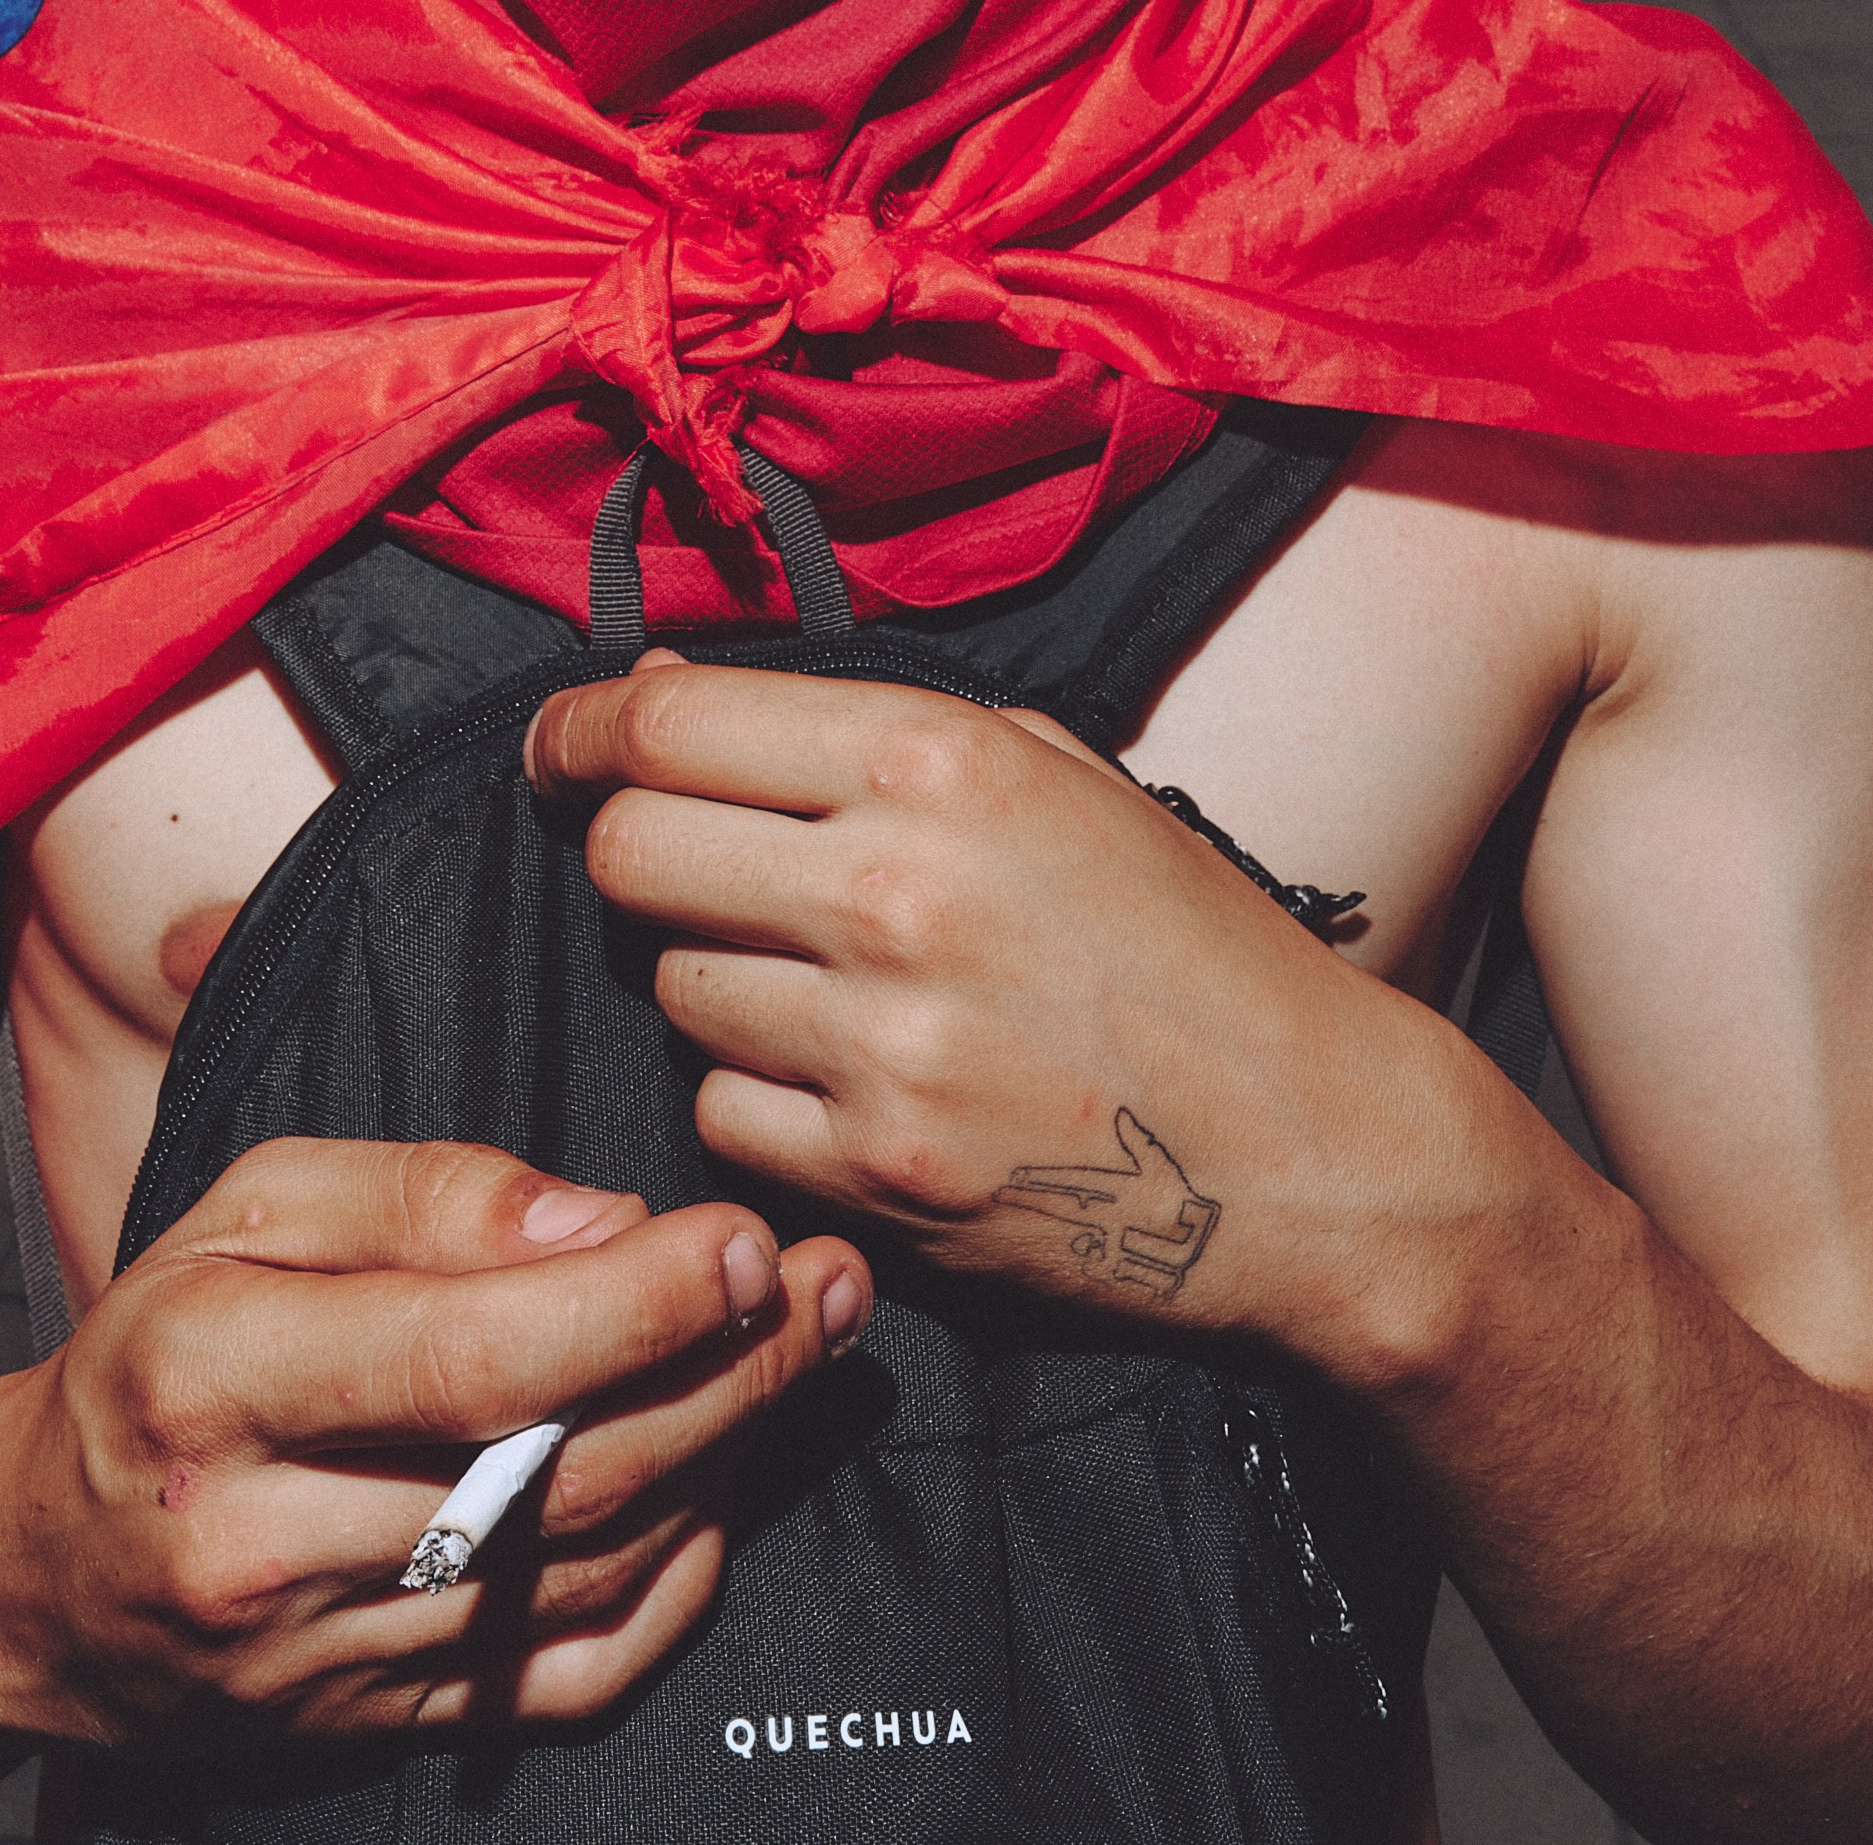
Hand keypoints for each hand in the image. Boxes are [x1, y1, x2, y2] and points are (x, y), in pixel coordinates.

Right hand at [0, 1137, 869, 1757]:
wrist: (29, 1570)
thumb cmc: (158, 1348)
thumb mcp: (249, 1207)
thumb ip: (426, 1192)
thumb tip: (600, 1219)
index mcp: (218, 1374)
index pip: (474, 1353)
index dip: (637, 1301)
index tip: (748, 1239)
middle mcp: (267, 1534)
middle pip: (556, 1471)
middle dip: (727, 1370)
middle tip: (830, 1285)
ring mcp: (323, 1656)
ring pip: (583, 1567)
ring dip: (726, 1457)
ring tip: (805, 1354)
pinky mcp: (374, 1727)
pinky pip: (565, 1676)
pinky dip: (672, 1588)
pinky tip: (723, 1491)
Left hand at [525, 661, 1443, 1360]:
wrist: (1311, 1145)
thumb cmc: (1179, 937)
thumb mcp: (1048, 772)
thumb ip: (855, 727)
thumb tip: (658, 697)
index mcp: (937, 759)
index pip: (664, 725)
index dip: (580, 734)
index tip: (561, 751)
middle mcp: (893, 889)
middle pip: (630, 854)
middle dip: (630, 851)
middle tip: (679, 865)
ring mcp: (879, 1043)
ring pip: (669, 986)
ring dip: (713, 977)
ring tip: (821, 981)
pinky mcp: (875, 1175)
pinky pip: (720, 1113)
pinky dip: (756, 1097)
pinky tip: (849, 1078)